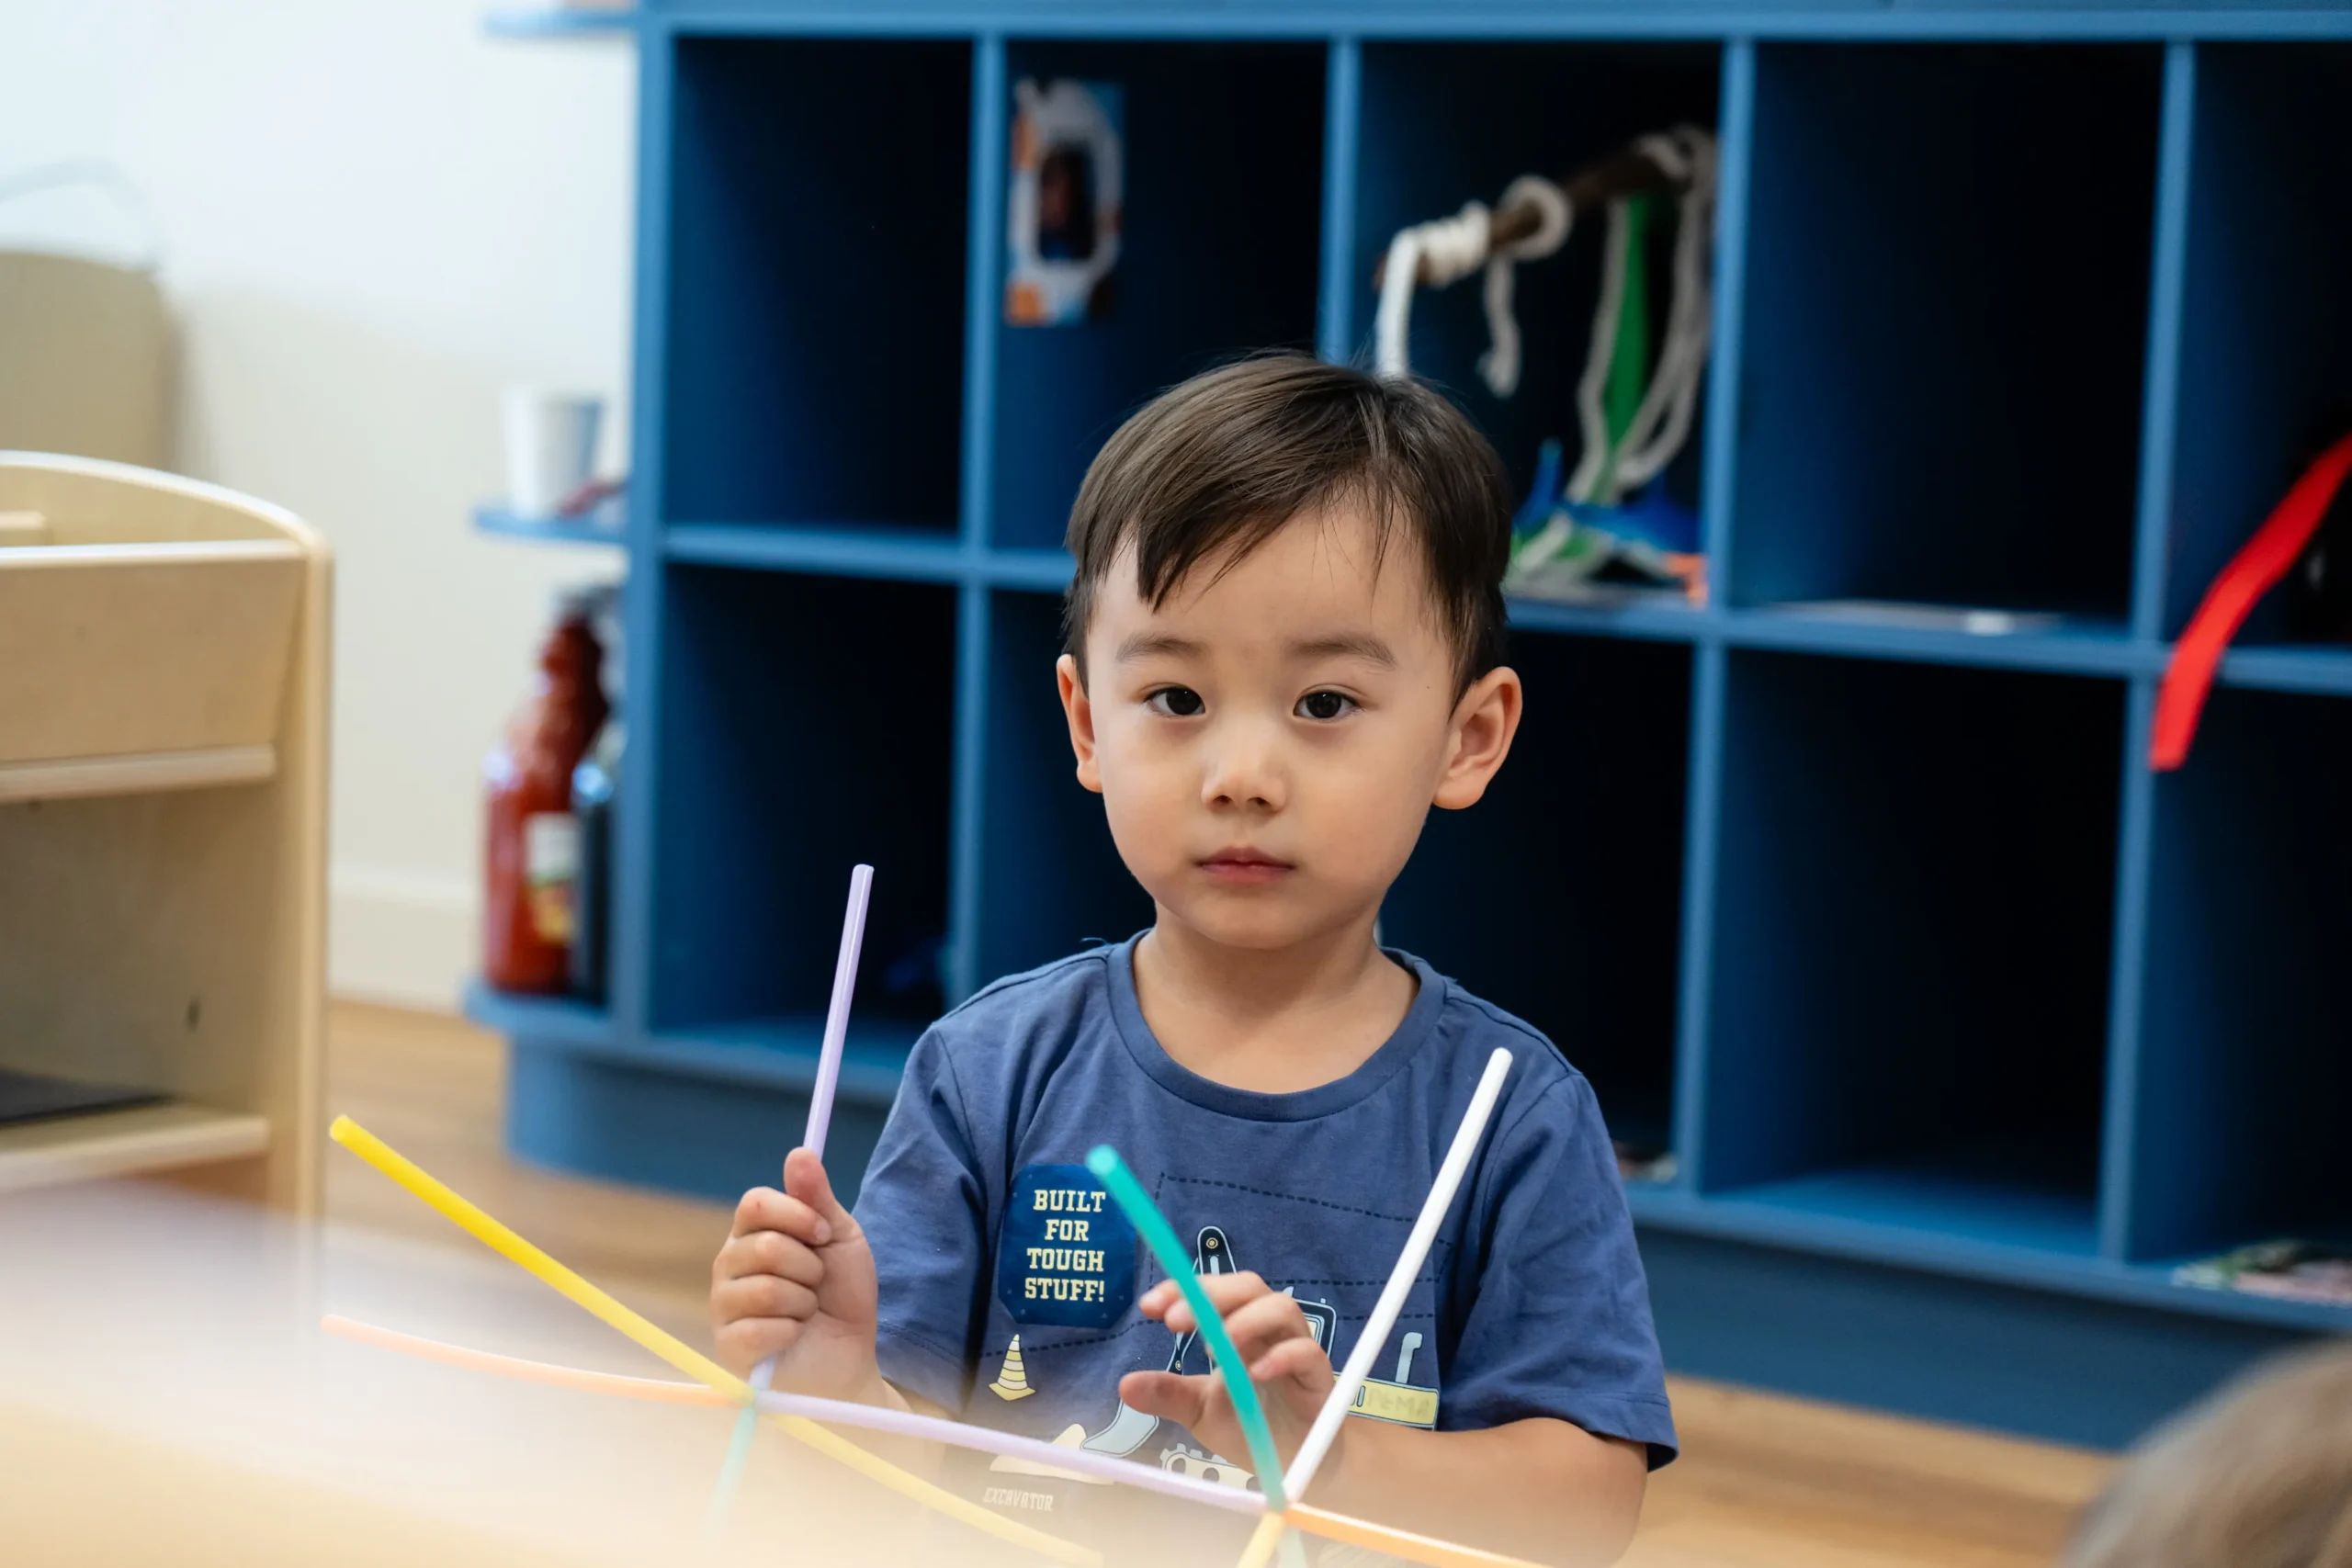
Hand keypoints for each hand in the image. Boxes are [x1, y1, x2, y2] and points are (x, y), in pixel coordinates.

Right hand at [709, 1148, 880, 1400]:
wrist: (850, 1355)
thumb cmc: (842, 1296)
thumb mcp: (840, 1238)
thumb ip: (817, 1198)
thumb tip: (800, 1152)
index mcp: (752, 1234)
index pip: (753, 1203)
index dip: (795, 1215)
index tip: (823, 1234)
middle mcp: (729, 1265)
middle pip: (764, 1245)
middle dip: (808, 1267)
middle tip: (816, 1285)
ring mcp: (723, 1306)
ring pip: (764, 1288)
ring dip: (803, 1302)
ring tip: (805, 1312)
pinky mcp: (728, 1346)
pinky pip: (758, 1328)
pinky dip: (790, 1332)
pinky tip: (792, 1337)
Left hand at [1118, 1271, 1336, 1485]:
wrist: (1296, 1466)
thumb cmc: (1253, 1427)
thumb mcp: (1200, 1411)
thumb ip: (1169, 1394)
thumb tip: (1123, 1385)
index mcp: (1239, 1330)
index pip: (1213, 1292)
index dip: (1183, 1290)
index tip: (1148, 1306)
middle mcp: (1268, 1332)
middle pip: (1249, 1287)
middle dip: (1211, 1294)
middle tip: (1174, 1322)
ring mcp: (1296, 1352)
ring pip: (1283, 1308)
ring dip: (1247, 1318)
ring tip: (1216, 1345)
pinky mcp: (1319, 1381)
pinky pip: (1309, 1353)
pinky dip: (1283, 1356)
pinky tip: (1256, 1372)